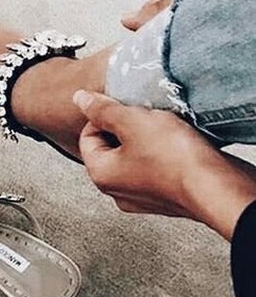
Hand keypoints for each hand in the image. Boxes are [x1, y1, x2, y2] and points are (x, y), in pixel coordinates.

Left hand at [73, 90, 255, 239]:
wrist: (216, 187)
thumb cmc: (174, 160)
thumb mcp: (132, 122)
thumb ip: (103, 110)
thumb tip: (80, 99)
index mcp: (100, 175)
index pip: (87, 137)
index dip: (103, 116)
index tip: (122, 106)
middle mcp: (117, 191)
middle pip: (110, 148)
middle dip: (125, 127)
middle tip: (145, 117)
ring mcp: (142, 197)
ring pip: (134, 157)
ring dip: (146, 138)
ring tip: (163, 130)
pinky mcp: (165, 196)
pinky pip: (155, 168)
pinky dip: (163, 153)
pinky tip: (177, 145)